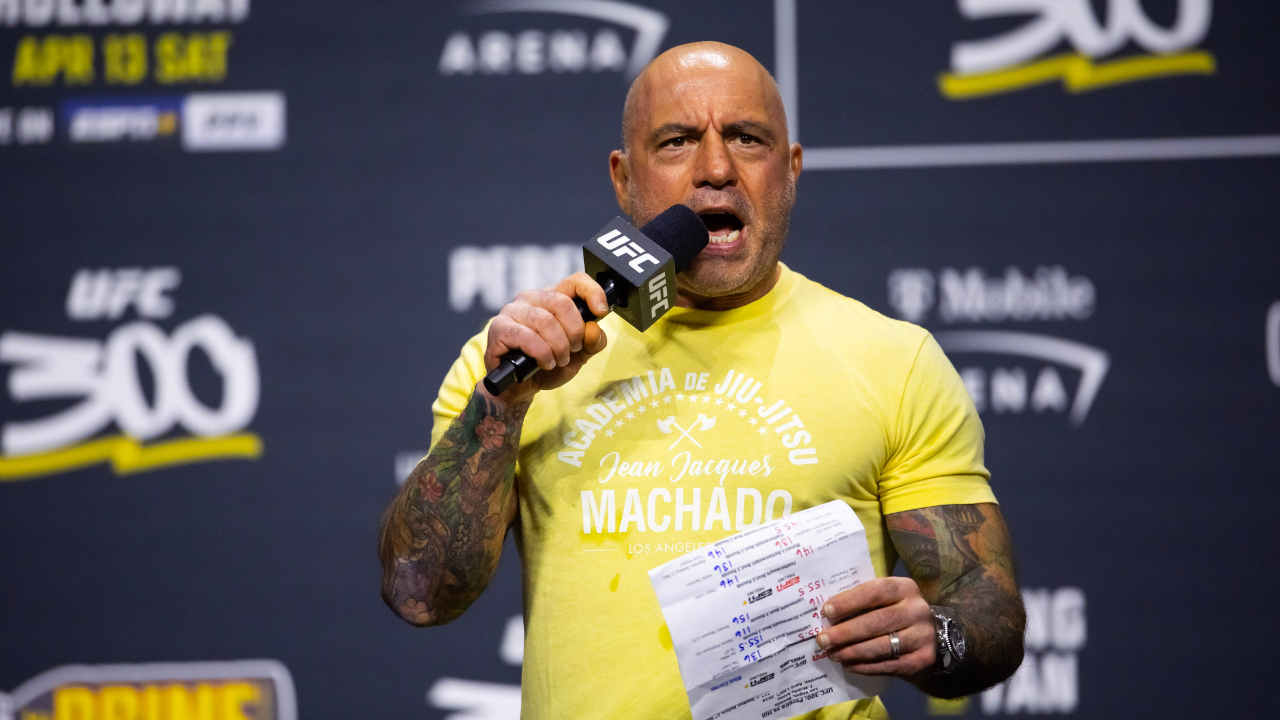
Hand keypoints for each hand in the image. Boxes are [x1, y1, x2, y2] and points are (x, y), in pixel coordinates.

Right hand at [481, 272, 609, 403]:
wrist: (520, 387)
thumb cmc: (547, 364)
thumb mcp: (579, 356)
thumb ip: (593, 342)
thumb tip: (593, 329)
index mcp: (552, 298)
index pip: (575, 281)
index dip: (592, 292)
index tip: (600, 312)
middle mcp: (531, 298)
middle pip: (562, 303)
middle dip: (574, 332)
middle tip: (572, 350)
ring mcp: (512, 311)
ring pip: (545, 321)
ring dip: (558, 346)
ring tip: (558, 360)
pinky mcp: (499, 328)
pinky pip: (527, 337)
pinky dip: (542, 354)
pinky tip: (544, 363)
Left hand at [816, 577, 935, 679]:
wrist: (930, 638)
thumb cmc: (896, 613)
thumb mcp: (886, 600)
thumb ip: (862, 602)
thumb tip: (827, 615)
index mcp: (905, 588)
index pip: (875, 591)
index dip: (849, 601)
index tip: (826, 611)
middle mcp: (917, 610)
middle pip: (876, 621)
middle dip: (845, 632)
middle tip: (823, 640)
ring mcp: (922, 636)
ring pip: (881, 646)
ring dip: (852, 652)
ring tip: (832, 654)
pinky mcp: (921, 660)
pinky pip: (888, 665)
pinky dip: (864, 666)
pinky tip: (849, 664)